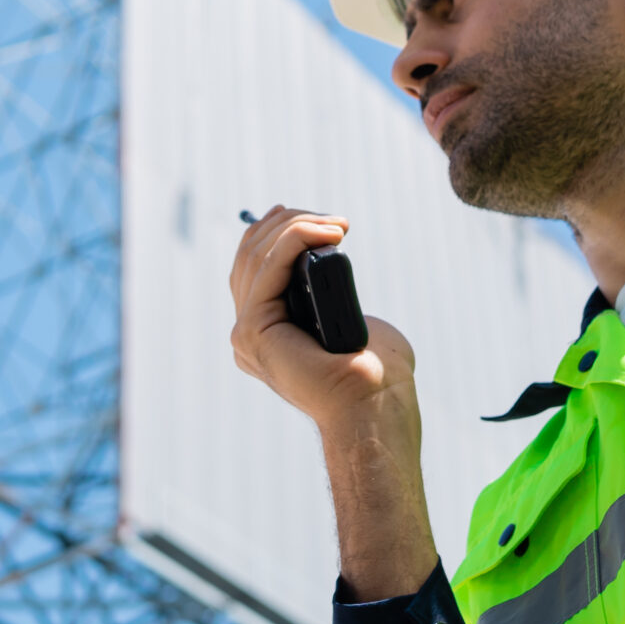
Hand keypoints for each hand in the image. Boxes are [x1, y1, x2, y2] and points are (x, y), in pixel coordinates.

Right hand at [229, 205, 435, 599]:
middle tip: (335, 221)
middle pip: (250, 254)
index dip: (274, 231)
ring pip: (256, 254)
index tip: (312, 215)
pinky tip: (328, 233)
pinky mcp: (255, 330)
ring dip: (298, 226)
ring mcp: (247, 333)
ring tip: (339, 226)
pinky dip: (297, 238)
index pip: (253, 266)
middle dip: (290, 223)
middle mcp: (248, 335)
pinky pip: (270, 266)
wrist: (378, 408)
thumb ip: (336, 299)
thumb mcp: (352, 321)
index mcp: (266, 334)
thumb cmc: (377, 376)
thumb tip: (334, 267)